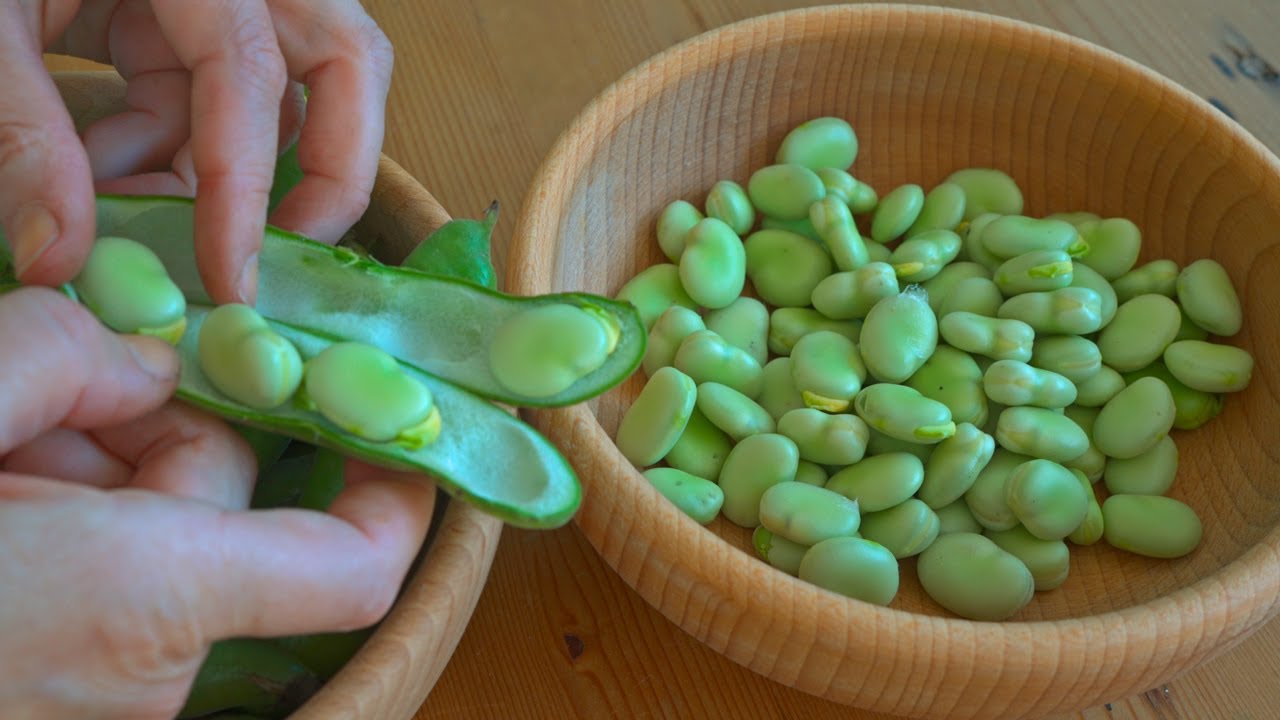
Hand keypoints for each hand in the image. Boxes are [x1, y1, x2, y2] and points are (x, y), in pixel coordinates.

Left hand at [0, 0, 393, 303]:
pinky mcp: (174, 14)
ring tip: (133, 217)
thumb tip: (57, 258)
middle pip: (341, 70)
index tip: (228, 277)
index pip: (251, 72)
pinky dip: (165, 152)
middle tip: (277, 255)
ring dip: (215, 172)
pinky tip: (103, 178)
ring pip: (275, 96)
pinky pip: (206, 97)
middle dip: (323, 174)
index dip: (245, 182)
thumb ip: (19, 131)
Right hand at [0, 288, 435, 719]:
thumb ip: (56, 361)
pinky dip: (69, 502)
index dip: (399, 489)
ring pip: (160, 518)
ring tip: (2, 431)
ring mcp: (106, 681)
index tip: (391, 406)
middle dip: (161, 409)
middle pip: (231, 492)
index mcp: (148, 597)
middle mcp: (150, 658)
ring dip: (96, 451)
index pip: (355, 562)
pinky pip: (108, 562)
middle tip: (62, 367)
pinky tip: (1, 472)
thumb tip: (145, 356)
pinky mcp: (63, 681)